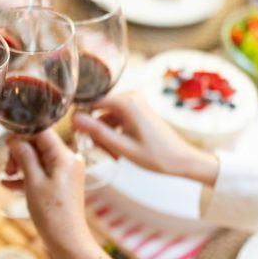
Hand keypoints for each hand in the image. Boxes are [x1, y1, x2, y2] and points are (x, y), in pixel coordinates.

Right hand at [6, 132, 90, 255]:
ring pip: (38, 158)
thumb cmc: (52, 213)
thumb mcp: (33, 182)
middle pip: (39, 144)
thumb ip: (25, 157)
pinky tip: (7, 184)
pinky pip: (41, 172)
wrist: (68, 241)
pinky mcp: (62, 184)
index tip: (6, 144)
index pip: (42, 132)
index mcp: (64, 157)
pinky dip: (26, 176)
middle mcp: (68, 161)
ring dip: (20, 164)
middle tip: (8, 168)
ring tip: (7, 176)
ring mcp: (66, 172)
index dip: (22, 134)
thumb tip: (15, 140)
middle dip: (20, 152)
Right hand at [72, 92, 218, 185]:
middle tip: (99, 151)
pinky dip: (113, 135)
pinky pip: (115, 120)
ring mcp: (134, 104)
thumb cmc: (157, 156)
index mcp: (127, 102)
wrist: (183, 160)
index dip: (81, 118)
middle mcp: (130, 98)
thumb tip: (74, 119)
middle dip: (95, 132)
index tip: (78, 136)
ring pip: (105, 118)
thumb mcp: (122, 146)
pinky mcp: (137, 112)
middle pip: (98, 111)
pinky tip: (117, 152)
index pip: (91, 102)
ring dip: (104, 136)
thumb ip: (97, 131)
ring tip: (112, 156)